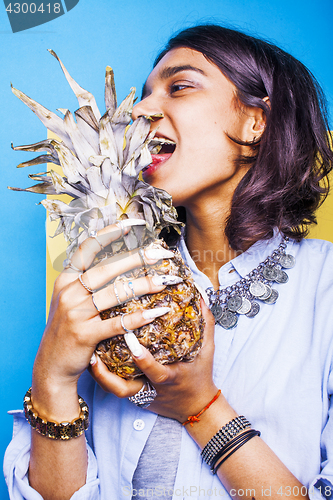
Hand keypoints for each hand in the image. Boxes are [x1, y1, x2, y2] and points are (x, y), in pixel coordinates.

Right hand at [31, 220, 175, 416]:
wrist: (51, 365)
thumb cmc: (66, 330)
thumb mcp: (68, 300)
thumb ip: (84, 280)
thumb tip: (114, 261)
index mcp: (66, 280)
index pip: (87, 249)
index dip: (110, 234)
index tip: (132, 225)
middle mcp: (69, 292)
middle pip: (107, 269)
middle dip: (136, 259)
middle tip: (160, 254)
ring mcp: (76, 313)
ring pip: (116, 294)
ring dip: (144, 286)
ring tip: (166, 281)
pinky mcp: (85, 334)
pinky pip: (117, 323)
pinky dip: (139, 317)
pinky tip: (157, 312)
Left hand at [89, 298, 217, 422]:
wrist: (196, 407)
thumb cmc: (201, 375)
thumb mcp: (207, 350)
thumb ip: (205, 324)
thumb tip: (202, 297)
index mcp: (171, 377)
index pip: (156, 371)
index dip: (143, 360)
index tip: (131, 342)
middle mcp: (153, 388)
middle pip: (125, 388)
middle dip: (107, 376)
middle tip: (92, 355)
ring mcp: (142, 393)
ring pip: (115, 391)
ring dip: (100, 377)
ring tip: (88, 358)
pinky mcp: (135, 394)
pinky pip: (115, 387)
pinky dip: (103, 376)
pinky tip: (94, 360)